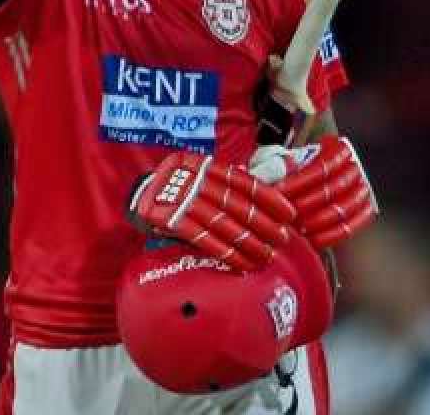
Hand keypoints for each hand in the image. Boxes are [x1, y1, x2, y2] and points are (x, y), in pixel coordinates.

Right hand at [129, 152, 297, 270]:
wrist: (140, 194)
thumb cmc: (180, 185)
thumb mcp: (201, 172)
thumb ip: (228, 180)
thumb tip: (268, 183)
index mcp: (205, 166)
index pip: (243, 182)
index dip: (269, 198)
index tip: (288, 212)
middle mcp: (194, 181)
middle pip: (236, 206)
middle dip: (263, 224)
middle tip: (282, 238)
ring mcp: (181, 201)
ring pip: (223, 225)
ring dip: (248, 243)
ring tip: (266, 255)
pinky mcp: (170, 221)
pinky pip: (204, 240)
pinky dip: (225, 252)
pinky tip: (242, 263)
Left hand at [257, 136, 378, 248]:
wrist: (292, 192)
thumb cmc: (280, 173)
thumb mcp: (271, 160)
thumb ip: (274, 162)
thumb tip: (285, 168)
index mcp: (333, 149)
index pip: (325, 164)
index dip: (301, 181)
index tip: (278, 193)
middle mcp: (352, 167)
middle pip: (335, 187)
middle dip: (308, 203)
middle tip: (286, 214)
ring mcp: (360, 190)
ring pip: (344, 208)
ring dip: (319, 220)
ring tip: (298, 228)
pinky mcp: (361, 213)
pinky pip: (352, 227)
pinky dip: (332, 236)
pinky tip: (313, 241)